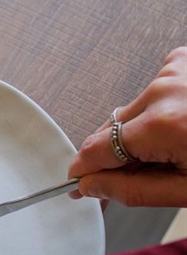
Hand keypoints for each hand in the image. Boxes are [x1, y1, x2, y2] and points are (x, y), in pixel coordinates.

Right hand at [68, 47, 186, 206]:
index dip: (83, 172)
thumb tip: (91, 186)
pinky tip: (180, 120)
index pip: (97, 150)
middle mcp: (164, 92)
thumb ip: (133, 191)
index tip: (77, 185)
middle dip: (118, 156)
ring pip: (130, 112)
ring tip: (175, 147)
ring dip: (140, 132)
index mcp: (164, 126)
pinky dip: (158, 106)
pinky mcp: (182, 64)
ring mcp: (174, 73)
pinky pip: (153, 88)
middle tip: (141, 176)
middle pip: (111, 130)